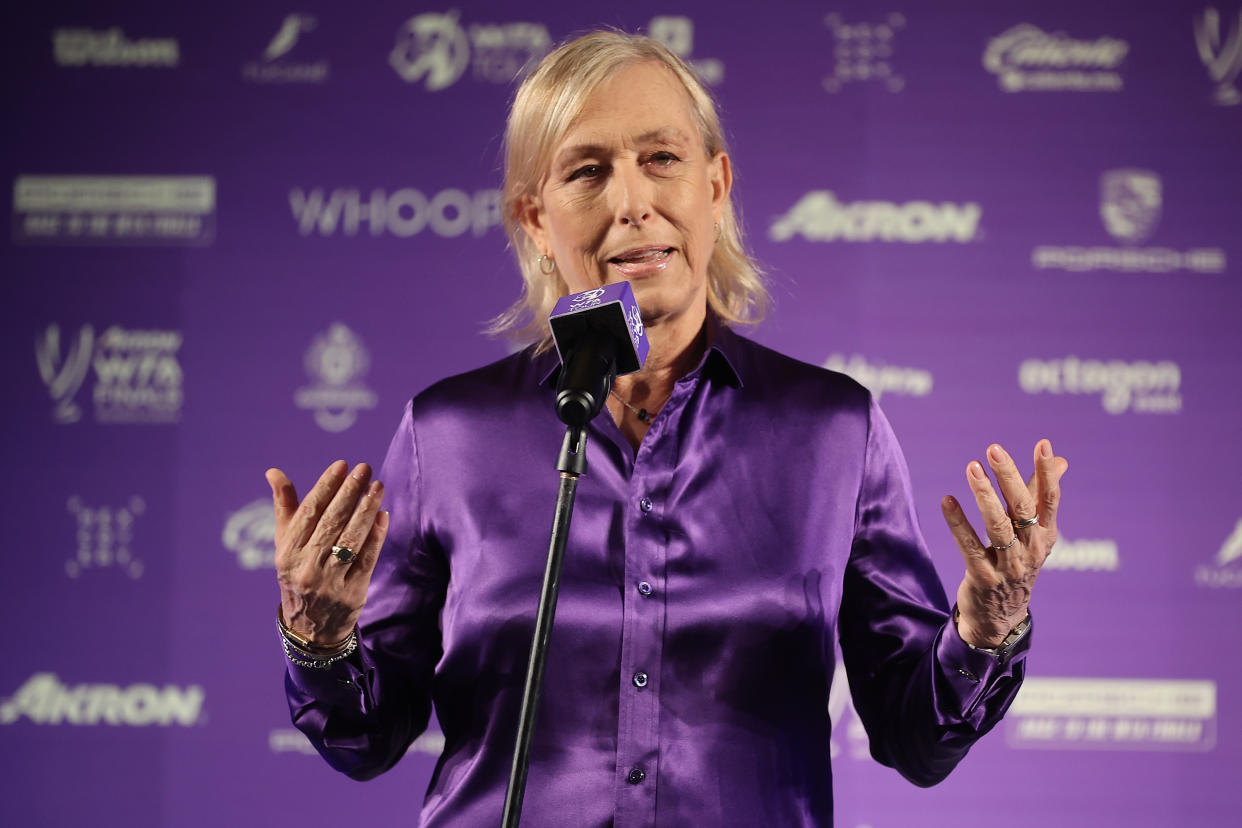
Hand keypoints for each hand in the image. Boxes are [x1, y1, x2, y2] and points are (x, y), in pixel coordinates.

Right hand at [267, 461, 389, 645]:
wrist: (310, 628)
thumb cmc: (298, 573)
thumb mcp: (286, 544)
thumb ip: (284, 506)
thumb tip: (273, 471)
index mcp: (287, 553)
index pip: (309, 512)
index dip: (325, 486)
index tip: (342, 465)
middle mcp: (306, 567)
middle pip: (332, 522)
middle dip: (350, 492)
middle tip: (365, 469)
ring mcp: (329, 582)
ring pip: (352, 538)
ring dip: (367, 509)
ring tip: (378, 486)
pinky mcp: (352, 593)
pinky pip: (367, 558)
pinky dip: (376, 536)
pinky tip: (384, 515)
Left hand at [940, 440, 1067, 647]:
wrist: (1000, 616)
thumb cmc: (1017, 563)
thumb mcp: (1035, 532)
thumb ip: (1040, 494)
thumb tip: (1060, 458)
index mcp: (1045, 535)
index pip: (1049, 499)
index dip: (1047, 473)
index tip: (1043, 444)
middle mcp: (1031, 550)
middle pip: (1022, 509)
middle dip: (1009, 477)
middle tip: (994, 449)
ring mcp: (1008, 566)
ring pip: (997, 526)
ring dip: (984, 495)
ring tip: (971, 467)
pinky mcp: (983, 577)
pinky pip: (969, 546)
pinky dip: (958, 522)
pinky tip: (947, 500)